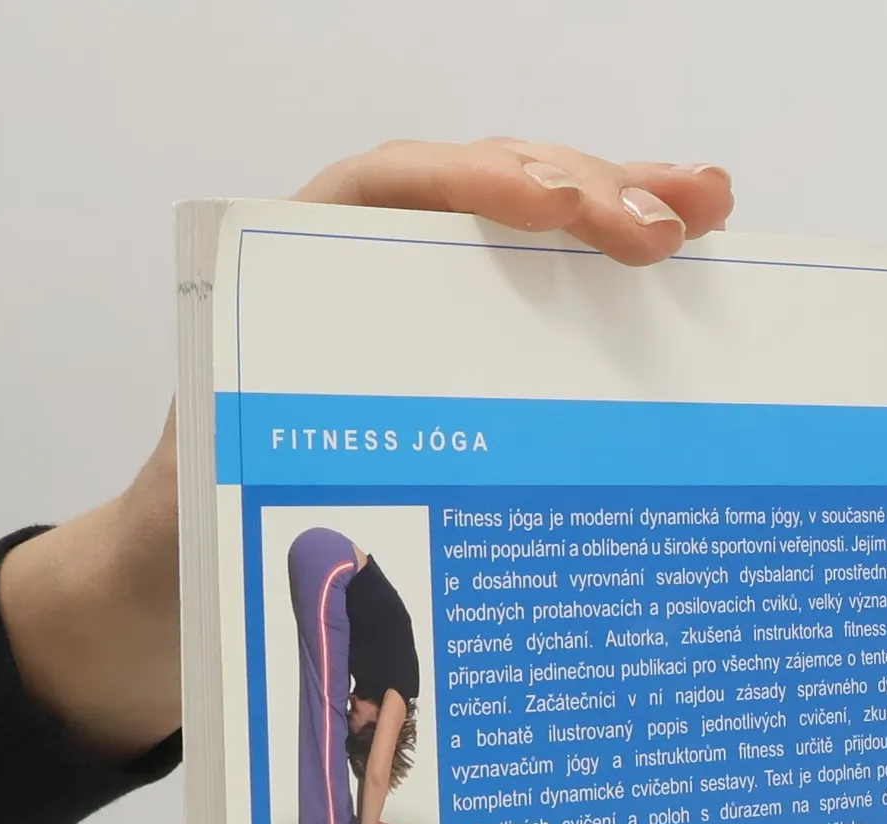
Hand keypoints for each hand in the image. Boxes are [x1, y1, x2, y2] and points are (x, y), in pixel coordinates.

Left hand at [0, 140, 732, 759]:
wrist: (176, 574)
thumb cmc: (189, 531)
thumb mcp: (209, 505)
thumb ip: (257, 492)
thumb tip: (330, 535)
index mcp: (289, 280)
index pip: (391, 192)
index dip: (478, 185)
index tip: (556, 211)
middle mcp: (361, 276)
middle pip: (483, 195)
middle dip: (585, 191)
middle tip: (675, 222)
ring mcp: (420, 311)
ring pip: (526, 236)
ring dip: (621, 211)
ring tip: (710, 209)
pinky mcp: (464, 357)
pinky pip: (540, 301)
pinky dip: (608, 286)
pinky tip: (683, 273)